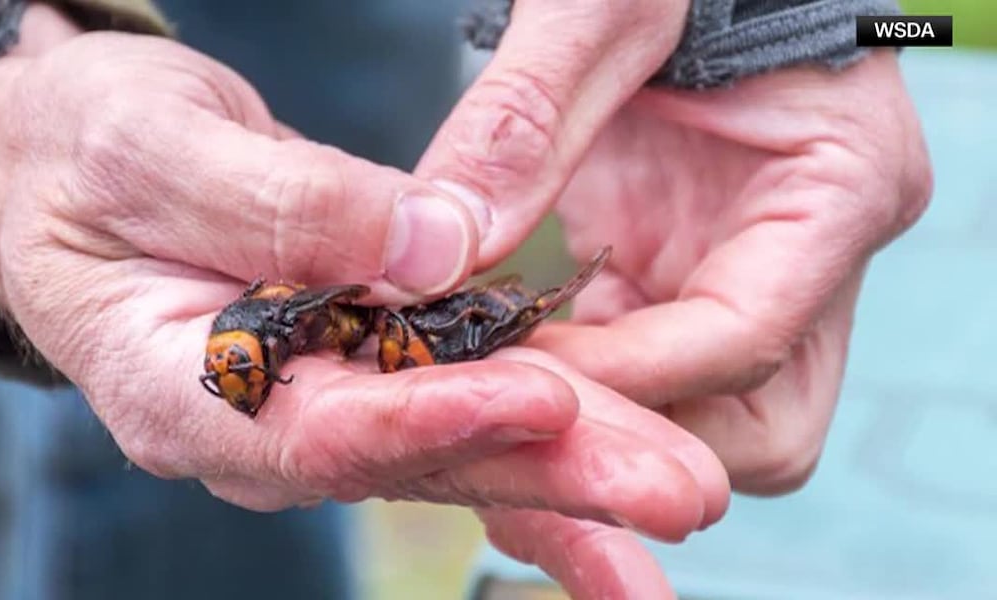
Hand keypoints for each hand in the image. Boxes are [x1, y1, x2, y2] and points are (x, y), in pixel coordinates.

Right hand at [0, 4, 725, 543]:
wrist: (67, 164)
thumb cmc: (82, 151)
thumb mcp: (151, 149)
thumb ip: (280, 206)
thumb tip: (426, 246)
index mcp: (179, 391)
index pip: (317, 432)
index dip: (429, 423)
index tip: (541, 402)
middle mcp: (257, 423)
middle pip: (414, 460)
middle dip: (549, 475)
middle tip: (677, 491)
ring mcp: (313, 399)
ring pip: (453, 441)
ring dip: (573, 461)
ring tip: (684, 485)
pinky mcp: (357, 362)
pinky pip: (456, 399)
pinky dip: (541, 424)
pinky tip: (624, 445)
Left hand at [416, 0, 930, 595]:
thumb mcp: (600, 10)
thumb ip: (523, 122)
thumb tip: (436, 255)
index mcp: (840, 186)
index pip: (746, 336)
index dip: (623, 376)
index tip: (506, 371)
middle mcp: (820, 254)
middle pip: (764, 427)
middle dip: (639, 438)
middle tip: (508, 412)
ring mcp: (762, 273)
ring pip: (710, 419)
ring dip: (605, 423)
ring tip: (490, 395)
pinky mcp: (696, 273)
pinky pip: (649, 368)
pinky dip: (581, 380)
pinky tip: (500, 362)